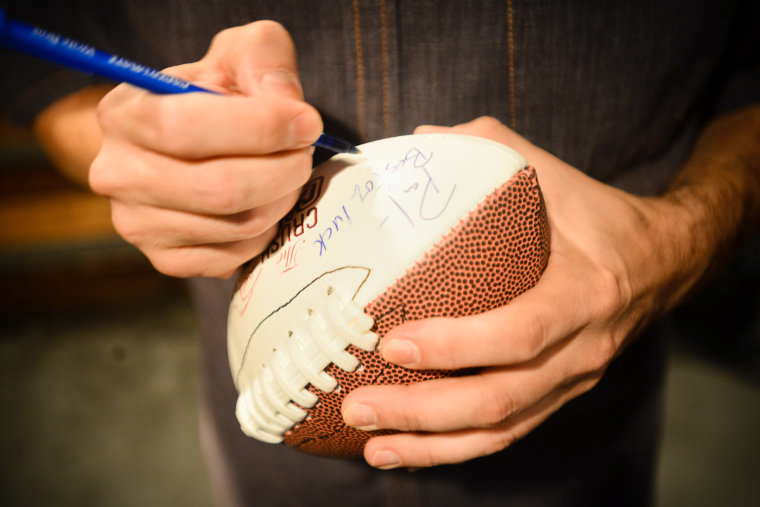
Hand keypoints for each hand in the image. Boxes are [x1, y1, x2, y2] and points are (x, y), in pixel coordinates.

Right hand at [89, 21, 322, 277]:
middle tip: (305, 153)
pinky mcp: (168, 261)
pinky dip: (266, 231)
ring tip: (287, 173)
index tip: (307, 122)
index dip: (259, 128)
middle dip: (282, 170)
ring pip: (236, 226)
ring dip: (281, 199)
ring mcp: (140, 225)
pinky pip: (237, 256)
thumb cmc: (214, 95)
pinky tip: (264, 203)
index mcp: (124, 114)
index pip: (184, 128)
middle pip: (218, 189)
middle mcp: (119, 175)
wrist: (191, 142)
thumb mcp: (236, 54)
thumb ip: (263, 58)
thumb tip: (286, 104)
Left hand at [341, 116, 689, 468]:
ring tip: (372, 444)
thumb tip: (418, 139)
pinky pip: (506, 434)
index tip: (395, 341)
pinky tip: (406, 449)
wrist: (661, 263)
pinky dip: (454, 448)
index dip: (459, 344)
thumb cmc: (598, 217)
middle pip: (501, 399)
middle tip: (358, 404)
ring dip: (432, 443)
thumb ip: (489, 148)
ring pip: (500, 430)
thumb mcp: (554, 174)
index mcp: (584, 294)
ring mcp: (571, 382)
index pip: (521, 333)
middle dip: (424, 410)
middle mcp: (582, 350)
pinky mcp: (558, 396)